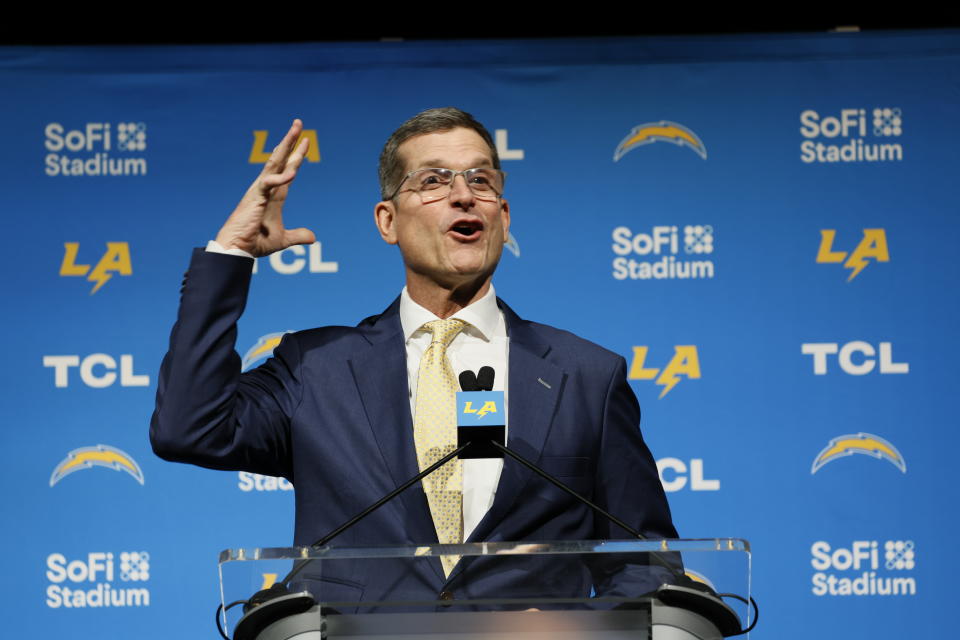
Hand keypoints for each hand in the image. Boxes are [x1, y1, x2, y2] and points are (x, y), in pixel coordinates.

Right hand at [215, 119, 315, 256]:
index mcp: (274, 195)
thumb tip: (313, 237)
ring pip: (274, 162)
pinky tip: (293, 173)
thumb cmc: (255, 243)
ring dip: (286, 145)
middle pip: (281, 160)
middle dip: (291, 141)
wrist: (237, 250)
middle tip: (299, 123)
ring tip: (295, 130)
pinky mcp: (255, 198)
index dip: (297, 157)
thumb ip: (297, 236)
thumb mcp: (282, 239)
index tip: (306, 142)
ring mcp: (260, 191)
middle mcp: (267, 188)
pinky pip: (269, 183)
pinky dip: (281, 178)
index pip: (288, 171)